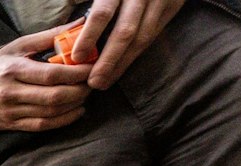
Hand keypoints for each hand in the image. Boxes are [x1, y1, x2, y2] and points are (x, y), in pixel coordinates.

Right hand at [0, 28, 92, 131]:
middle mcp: (11, 92)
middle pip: (54, 96)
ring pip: (51, 112)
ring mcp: (11, 111)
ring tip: (85, 94)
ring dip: (75, 104)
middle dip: (80, 90)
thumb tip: (78, 26)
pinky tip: (76, 111)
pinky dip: (64, 120)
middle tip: (92, 82)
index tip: (91, 68)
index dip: (77, 73)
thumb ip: (47, 37)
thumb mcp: (16, 47)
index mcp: (13, 70)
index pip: (51, 75)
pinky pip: (42, 125)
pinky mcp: (11, 124)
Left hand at [72, 0, 187, 88]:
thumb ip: (92, 3)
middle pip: (125, 31)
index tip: (77, 57)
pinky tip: (121, 68)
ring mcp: (160, 0)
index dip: (89, 36)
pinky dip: (136, 54)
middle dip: (109, 60)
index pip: (103, 13)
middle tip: (93, 82)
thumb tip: (67, 33)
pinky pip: (153, 35)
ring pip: (142, 37)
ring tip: (104, 81)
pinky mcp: (172, 7)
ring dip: (122, 63)